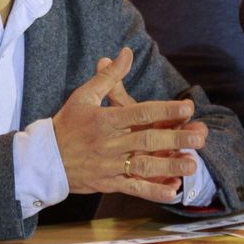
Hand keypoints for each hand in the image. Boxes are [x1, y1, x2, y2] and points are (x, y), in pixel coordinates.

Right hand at [52, 47, 206, 201]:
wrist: (44, 159)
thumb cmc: (67, 123)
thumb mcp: (84, 95)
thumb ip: (109, 76)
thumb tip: (126, 52)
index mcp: (106, 120)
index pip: (140, 113)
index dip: (165, 110)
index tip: (187, 107)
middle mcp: (110, 143)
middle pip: (147, 141)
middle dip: (175, 139)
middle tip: (199, 137)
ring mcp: (110, 165)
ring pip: (144, 166)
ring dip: (170, 167)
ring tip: (192, 165)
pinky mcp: (109, 183)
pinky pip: (134, 188)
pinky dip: (153, 191)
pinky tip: (173, 191)